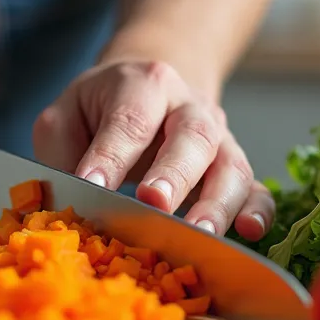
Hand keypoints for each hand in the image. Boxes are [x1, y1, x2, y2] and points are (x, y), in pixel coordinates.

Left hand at [32, 60, 273, 240]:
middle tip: (154, 204)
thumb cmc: (101, 110)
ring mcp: (219, 138)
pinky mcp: (234, 168)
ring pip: (231, 165)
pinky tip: (250, 232)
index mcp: (143, 84)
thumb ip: (61, 151)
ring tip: (199, 234)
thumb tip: (70, 196)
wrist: (150, 89)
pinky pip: (257, 188)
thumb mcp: (67, 115)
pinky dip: (258, 211)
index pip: (129, 119)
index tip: (93, 185)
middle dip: (175, 173)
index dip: (112, 154)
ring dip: (217, 203)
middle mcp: (189, 107)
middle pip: (193, 135)